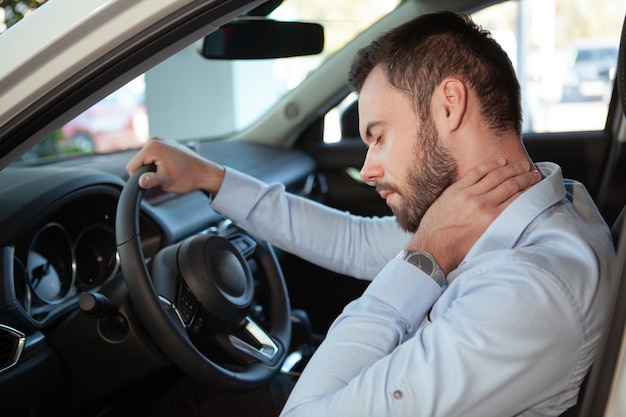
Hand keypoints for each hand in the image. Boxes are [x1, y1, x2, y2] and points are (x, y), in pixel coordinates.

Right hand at [126, 137, 224, 194]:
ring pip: (146, 159)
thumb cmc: (188, 177)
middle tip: (163, 178)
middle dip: (147, 172)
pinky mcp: (166, 143)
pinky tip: (170, 168)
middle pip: (139, 161)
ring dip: (152, 168)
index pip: (132, 166)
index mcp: (153, 147)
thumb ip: (151, 181)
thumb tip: (141, 181)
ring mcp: (161, 140)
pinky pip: (154, 155)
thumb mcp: (167, 181)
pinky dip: (158, 163)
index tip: (153, 183)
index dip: (139, 178)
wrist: (204, 173)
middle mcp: (155, 140)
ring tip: (167, 173)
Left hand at [408, 159, 540, 273]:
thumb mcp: (486, 242)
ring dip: (512, 169)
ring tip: (522, 165)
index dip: (531, 190)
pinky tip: (500, 161)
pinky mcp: (455, 190)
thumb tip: (516, 218)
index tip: (539, 185)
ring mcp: (468, 195)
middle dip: (525, 178)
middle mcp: (483, 205)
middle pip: (510, 185)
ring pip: (495, 176)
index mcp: (492, 220)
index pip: (519, 199)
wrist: (432, 249)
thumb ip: (501, 228)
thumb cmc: (458, 252)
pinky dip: (489, 165)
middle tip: (535, 174)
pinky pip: (476, 172)